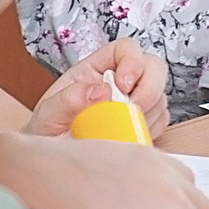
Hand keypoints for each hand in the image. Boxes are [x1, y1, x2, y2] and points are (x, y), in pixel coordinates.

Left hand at [25, 39, 169, 138]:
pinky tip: (127, 137)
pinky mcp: (143, 123)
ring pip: (160, 95)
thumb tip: (100, 90)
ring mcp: (134, 102)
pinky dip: (149, 129)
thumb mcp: (47, 114)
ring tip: (119, 130)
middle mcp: (118, 82)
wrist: (53, 159)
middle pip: (153, 66)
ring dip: (147, 113)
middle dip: (149, 87)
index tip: (123, 85)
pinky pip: (161, 120)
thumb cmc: (48, 133)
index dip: (132, 61)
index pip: (125, 49)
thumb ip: (68, 99)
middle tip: (133, 110)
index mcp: (95, 70)